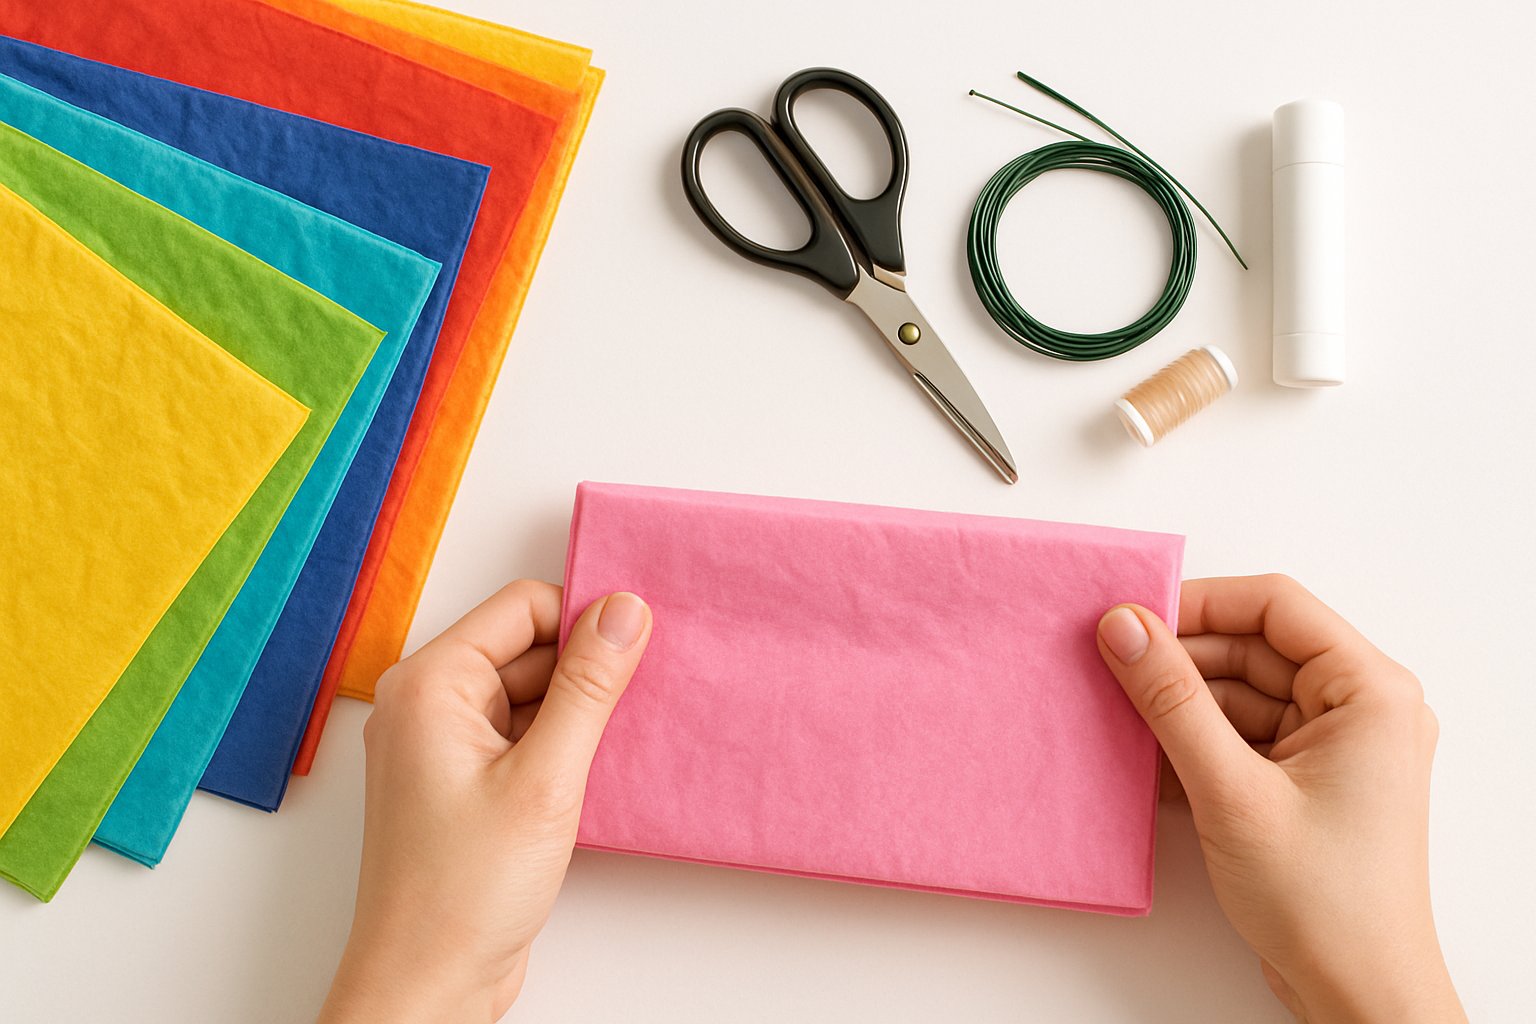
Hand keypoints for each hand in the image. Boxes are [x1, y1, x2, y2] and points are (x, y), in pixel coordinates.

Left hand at [319, 581, 652, 1023]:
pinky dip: (565, 742)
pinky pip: (526, 733)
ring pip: (533, 692)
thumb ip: (589, 687)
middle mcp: (429, 704)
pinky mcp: (468, 781)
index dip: (584, 618)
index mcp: (430, 685)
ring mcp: (446, 745)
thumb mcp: (545, 778)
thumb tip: (624, 611)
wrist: (428, 983)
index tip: (639, 640)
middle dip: (588, 667)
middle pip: (529, 647)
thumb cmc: (462, 893)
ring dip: (581, 709)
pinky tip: (601, 765)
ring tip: (623, 738)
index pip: (522, 608)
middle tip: (642, 694)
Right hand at [1096, 575, 1463, 1023]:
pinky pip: (1237, 736)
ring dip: (1177, 705)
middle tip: (1108, 664)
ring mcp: (1329, 748)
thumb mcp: (1232, 789)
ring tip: (1116, 715)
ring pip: (1237, 694)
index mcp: (1370, 691)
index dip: (1200, 602)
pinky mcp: (1301, 784)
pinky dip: (1190, 742)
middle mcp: (1357, 709)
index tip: (1132, 616)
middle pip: (1251, 648)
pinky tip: (1142, 757)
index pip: (1276, 606)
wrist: (1355, 995)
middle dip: (1179, 658)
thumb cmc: (1324, 901)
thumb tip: (1124, 627)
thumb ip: (1172, 700)